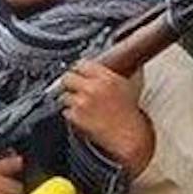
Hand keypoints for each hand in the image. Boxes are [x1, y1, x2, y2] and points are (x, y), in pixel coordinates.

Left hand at [60, 62, 154, 176]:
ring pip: (63, 95)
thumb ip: (115, 71)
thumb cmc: (129, 113)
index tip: (78, 72)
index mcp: (106, 77)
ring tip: (83, 106)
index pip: (81, 63)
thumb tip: (115, 58)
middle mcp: (92, 88)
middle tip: (75, 89)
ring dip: (70, 100)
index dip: (78, 69)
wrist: (128, 135)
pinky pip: (65, 111)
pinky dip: (71, 114)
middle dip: (70, 83)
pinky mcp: (75, 117)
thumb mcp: (127, 85)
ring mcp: (82, 103)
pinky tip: (84, 117)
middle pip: (67, 77)